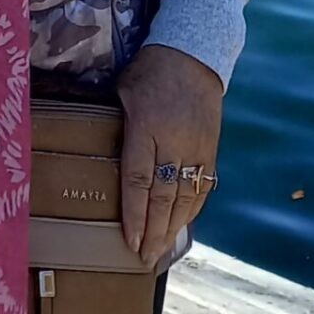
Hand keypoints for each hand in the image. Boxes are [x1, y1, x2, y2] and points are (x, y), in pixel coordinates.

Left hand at [116, 42, 222, 267]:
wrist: (194, 54)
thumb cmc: (150, 71)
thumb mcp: (124, 91)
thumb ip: (118, 127)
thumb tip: (102, 158)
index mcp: (147, 126)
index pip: (139, 178)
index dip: (134, 213)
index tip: (129, 240)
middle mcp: (175, 141)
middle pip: (163, 195)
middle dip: (153, 231)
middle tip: (143, 258)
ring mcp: (196, 147)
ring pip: (185, 196)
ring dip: (172, 227)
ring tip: (159, 251)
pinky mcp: (211, 149)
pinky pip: (202, 186)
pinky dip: (191, 209)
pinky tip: (181, 226)